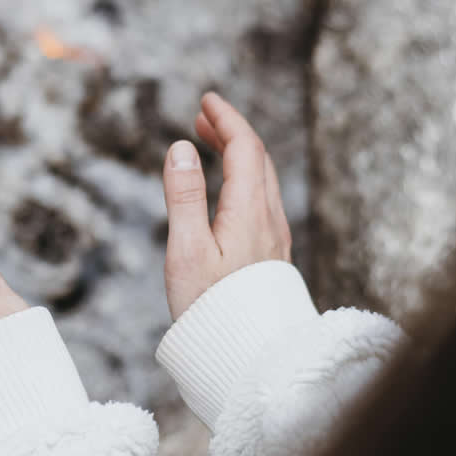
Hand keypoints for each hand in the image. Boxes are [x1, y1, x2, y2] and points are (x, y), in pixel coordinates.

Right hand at [162, 92, 292, 319]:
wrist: (245, 355)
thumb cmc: (210, 309)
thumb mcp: (186, 250)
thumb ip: (183, 196)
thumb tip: (182, 148)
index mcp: (249, 212)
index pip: (245, 148)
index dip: (227, 119)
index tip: (207, 100)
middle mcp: (269, 220)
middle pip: (258, 159)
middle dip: (231, 132)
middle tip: (203, 117)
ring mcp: (274, 238)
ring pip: (263, 180)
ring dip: (238, 154)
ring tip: (210, 144)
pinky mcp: (271, 256)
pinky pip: (262, 201)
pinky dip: (243, 178)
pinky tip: (226, 190)